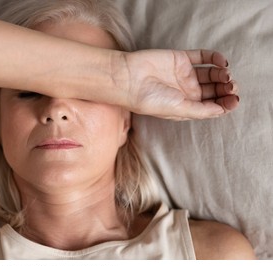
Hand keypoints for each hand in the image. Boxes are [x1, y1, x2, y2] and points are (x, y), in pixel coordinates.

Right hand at [122, 49, 238, 119]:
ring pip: (211, 74)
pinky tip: (221, 62)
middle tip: (232, 86)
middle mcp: (186, 91)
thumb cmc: (148, 100)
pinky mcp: (180, 58)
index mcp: (185, 107)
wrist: (129, 79)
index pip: (211, 106)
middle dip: (226, 89)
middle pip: (214, 90)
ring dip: (222, 74)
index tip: (234, 101)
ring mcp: (184, 74)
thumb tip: (222, 110)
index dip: (225, 104)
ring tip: (226, 75)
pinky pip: (203, 57)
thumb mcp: (178, 110)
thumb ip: (201, 111)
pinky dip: (215, 58)